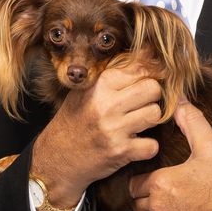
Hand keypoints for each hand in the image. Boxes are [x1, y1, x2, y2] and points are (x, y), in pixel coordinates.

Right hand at [30, 61, 164, 210]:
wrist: (56, 158)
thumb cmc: (74, 121)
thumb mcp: (86, 91)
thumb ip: (114, 74)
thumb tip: (149, 52)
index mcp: (99, 85)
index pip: (139, 68)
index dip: (147, 76)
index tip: (143, 85)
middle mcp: (106, 105)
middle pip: (153, 88)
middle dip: (152, 97)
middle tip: (141, 105)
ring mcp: (114, 129)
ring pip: (155, 114)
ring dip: (150, 121)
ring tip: (137, 124)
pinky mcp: (120, 152)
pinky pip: (152, 145)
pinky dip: (147, 147)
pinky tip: (135, 145)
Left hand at [128, 102, 211, 210]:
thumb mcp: (211, 146)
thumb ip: (191, 121)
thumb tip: (179, 100)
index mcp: (160, 184)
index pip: (134, 185)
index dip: (147, 183)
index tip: (162, 183)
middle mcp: (157, 209)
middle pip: (138, 206)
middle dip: (150, 200)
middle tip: (173, 197)